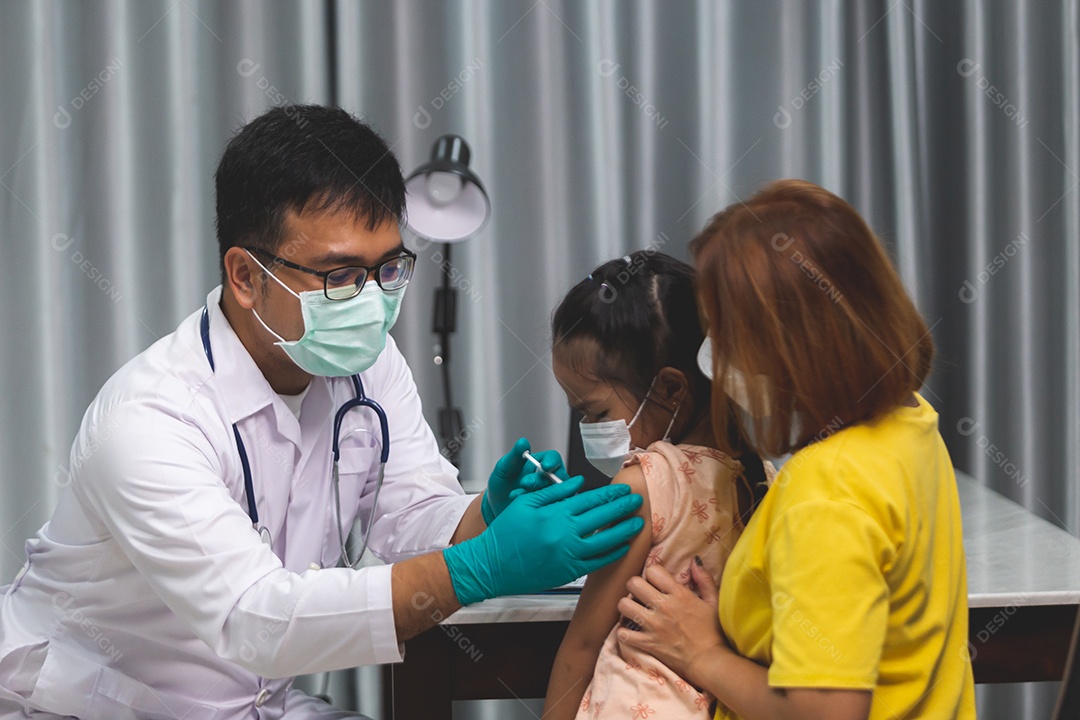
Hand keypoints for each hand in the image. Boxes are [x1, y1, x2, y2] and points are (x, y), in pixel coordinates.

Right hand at [444, 476, 643, 604]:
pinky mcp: (568, 571)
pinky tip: (622, 547)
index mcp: (555, 513)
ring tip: (638, 523)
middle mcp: (565, 533)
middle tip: (638, 501)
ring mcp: (568, 554)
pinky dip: (612, 554)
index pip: (591, 500)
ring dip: (624, 531)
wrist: (492, 565)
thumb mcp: (526, 503)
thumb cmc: (505, 533)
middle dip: (623, 508)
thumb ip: (554, 491)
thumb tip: (578, 483)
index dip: (610, 494)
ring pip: (605, 541)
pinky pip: (597, 562)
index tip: (624, 490)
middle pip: (603, 518)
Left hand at [482, 437, 569, 522]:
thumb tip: (523, 442)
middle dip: (541, 480)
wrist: (496, 506)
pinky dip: (540, 505)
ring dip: (539, 493)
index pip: (553, 458)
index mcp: (540, 463)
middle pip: (557, 476)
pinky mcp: (549, 507)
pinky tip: (525, 505)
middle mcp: (548, 478)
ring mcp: (549, 493)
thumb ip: (514, 455)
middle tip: (524, 483)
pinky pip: (553, 506)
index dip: (552, 462)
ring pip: (556, 492)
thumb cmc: (501, 485)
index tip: (545, 466)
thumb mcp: (504, 468)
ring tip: (518, 495)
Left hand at [616, 560, 729, 685]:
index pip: (653, 570)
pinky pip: (623, 633)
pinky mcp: (647, 643)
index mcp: (679, 594)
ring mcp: (653, 625)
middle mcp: (663, 606)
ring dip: (627, 607)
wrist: (709, 661)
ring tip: (634, 611)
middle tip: (641, 595)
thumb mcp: (713, 602)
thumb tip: (694, 560)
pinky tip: (631, 632)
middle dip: (635, 586)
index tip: (655, 582)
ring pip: (624, 605)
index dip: (652, 574)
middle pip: (633, 583)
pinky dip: (624, 633)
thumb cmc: (713, 632)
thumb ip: (704, 579)